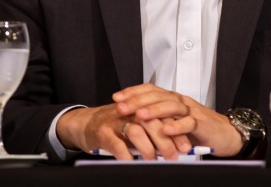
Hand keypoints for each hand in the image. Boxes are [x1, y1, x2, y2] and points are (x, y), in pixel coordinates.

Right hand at [55, 102, 190, 160]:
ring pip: (136, 131)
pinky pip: (117, 144)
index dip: (176, 131)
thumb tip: (174, 147)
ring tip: (153, 160)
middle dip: (165, 140)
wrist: (85, 123)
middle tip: (173, 155)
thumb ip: (152, 133)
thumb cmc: (114, 126)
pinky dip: (126, 155)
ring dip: (147, 148)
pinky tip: (131, 162)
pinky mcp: (102, 132)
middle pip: (151, 122)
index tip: (185, 146)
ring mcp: (115, 121)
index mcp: (140, 108)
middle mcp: (129, 111)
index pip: (162, 117)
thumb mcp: (135, 125)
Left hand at [113, 83, 243, 156]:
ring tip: (140, 115)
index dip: (133, 92)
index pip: (150, 89)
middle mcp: (180, 101)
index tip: (116, 97)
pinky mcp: (202, 123)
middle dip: (137, 101)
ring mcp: (191, 111)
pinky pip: (189, 123)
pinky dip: (177, 126)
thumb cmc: (196, 129)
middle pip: (158, 95)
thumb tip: (131, 122)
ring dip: (154, 110)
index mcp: (171, 99)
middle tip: (121, 107)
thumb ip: (156, 120)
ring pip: (172, 106)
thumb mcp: (172, 122)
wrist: (225, 133)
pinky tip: (166, 130)